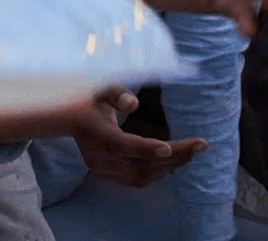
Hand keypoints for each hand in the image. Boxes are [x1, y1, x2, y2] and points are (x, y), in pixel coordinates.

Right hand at [73, 90, 205, 187]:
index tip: (170, 149)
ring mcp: (103, 170)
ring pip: (142, 176)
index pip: (124, 145)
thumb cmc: (87, 97)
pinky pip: (138, 179)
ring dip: (170, 166)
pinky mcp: (109, 175)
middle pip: (141, 163)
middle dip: (174, 156)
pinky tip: (175, 161)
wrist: (66, 117)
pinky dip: (158, 172)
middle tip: (202, 145)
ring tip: (193, 152)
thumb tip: (134, 105)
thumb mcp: (100, 88)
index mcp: (97, 135)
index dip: (147, 148)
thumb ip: (117, 94)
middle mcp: (99, 158)